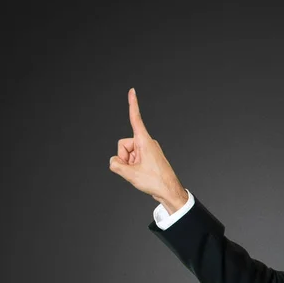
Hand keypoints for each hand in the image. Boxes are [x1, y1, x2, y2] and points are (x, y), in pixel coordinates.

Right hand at [109, 88, 187, 205]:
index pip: (136, 119)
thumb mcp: (130, 174)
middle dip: (123, 157)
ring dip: (129, 164)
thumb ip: (115, 165)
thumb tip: (113, 161)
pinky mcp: (148, 158)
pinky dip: (133, 167)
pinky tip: (141, 175)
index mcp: (144, 141)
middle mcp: (147, 143)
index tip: (132, 91)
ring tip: (140, 174)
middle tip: (133, 170)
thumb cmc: (156, 181)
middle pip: (124, 144)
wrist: (169, 191)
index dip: (133, 104)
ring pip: (128, 153)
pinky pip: (133, 159)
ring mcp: (148, 150)